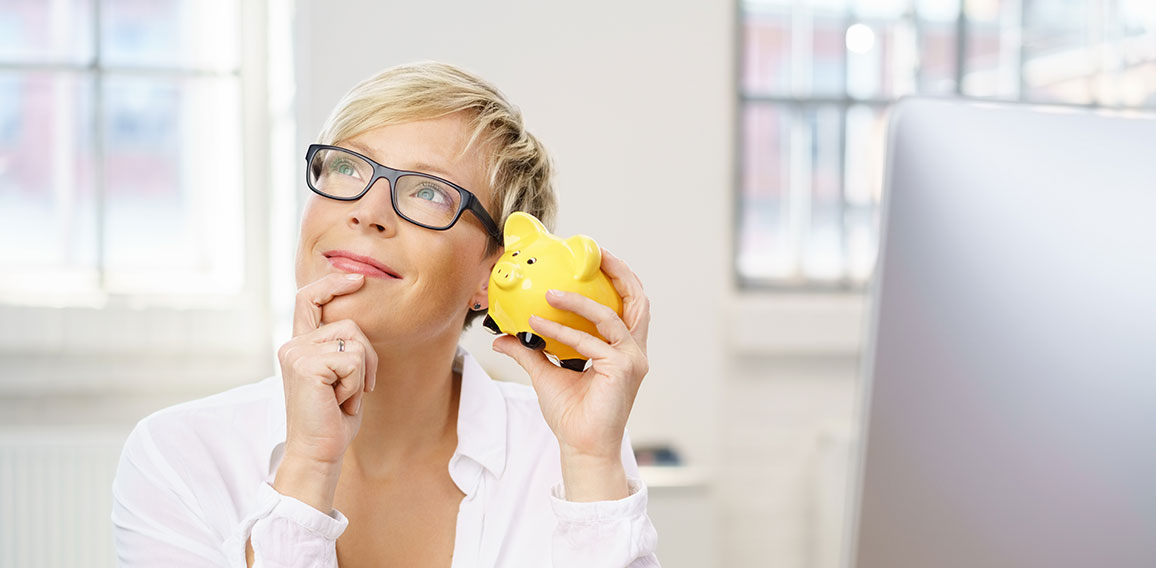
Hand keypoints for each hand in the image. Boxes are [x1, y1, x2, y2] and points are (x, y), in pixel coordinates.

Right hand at [272, 272, 379, 510]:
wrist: (319, 452)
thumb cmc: (333, 419)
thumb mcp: (341, 377)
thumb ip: (343, 349)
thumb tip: (359, 319)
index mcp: (300, 345)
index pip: (310, 299)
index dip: (332, 284)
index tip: (357, 278)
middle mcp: (293, 345)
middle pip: (350, 324)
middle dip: (367, 357)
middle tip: (354, 390)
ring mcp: (297, 353)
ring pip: (356, 342)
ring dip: (361, 374)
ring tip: (342, 397)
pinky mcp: (306, 365)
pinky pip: (354, 360)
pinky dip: (356, 384)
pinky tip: (339, 402)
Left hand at [493, 248, 650, 498]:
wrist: (580, 446)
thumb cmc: (571, 414)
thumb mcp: (545, 374)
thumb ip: (529, 351)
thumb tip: (504, 336)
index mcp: (623, 348)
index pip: (628, 304)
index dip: (617, 278)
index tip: (595, 258)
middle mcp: (634, 350)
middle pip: (637, 300)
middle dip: (619, 272)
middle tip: (595, 253)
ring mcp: (632, 359)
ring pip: (609, 316)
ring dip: (579, 301)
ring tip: (551, 293)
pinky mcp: (623, 369)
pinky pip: (592, 342)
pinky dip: (565, 331)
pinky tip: (539, 326)